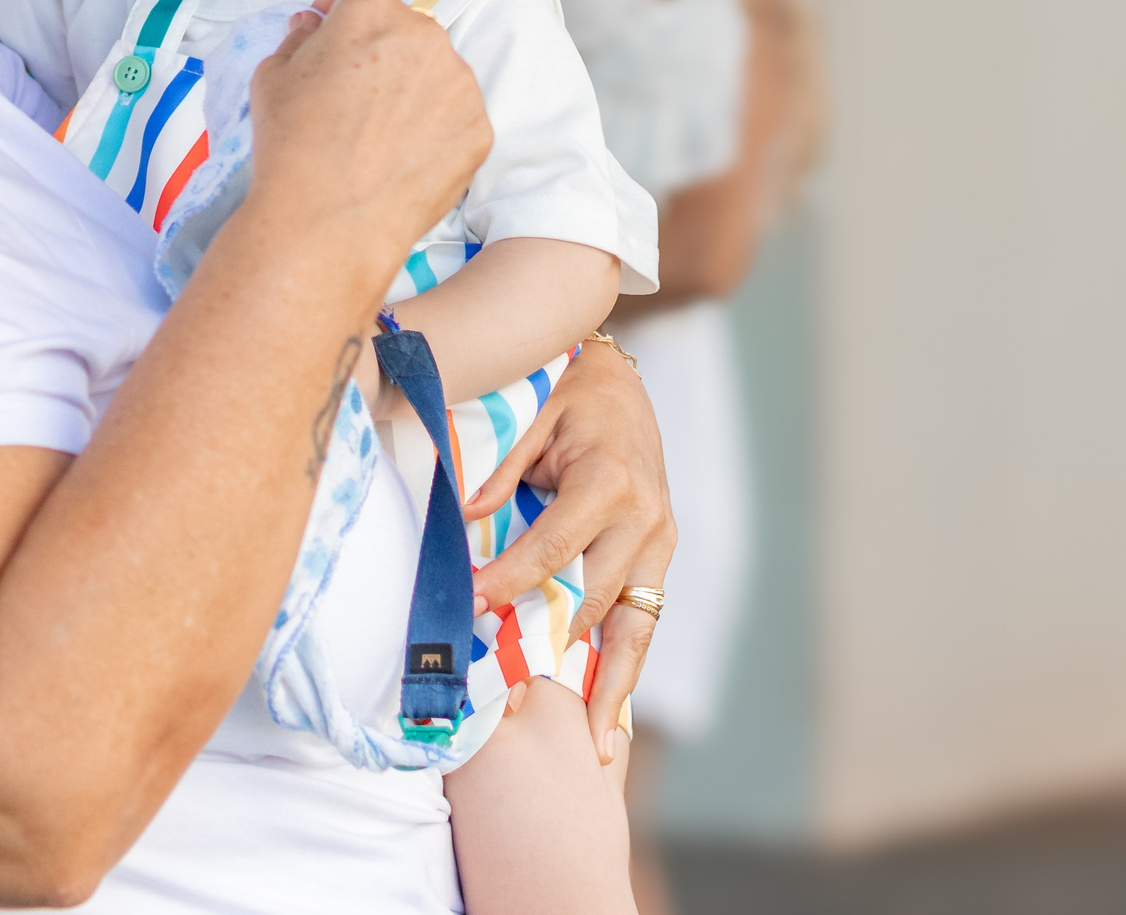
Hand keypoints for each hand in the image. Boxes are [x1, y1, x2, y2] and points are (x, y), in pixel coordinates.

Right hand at [246, 0, 492, 286]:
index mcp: (371, 11)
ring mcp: (459, 82)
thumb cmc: (289, 145)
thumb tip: (313, 24)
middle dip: (383, 47)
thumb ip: (298, 37)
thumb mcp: (271, 77)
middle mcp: (425, 34)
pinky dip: (435, 128)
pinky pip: (457, 114)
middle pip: (408, 24)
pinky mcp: (479, 128)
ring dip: (413, 87)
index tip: (335, 23)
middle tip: (353, 92)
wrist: (328, 223)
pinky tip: (402, 158)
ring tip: (378, 134)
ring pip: (437, 69)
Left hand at [462, 343, 673, 764]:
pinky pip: (645, 618)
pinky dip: (628, 666)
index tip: (472, 610)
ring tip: (598, 745)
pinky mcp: (660, 553)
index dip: (510, 583)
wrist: (618, 380)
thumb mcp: (529, 413)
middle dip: (550, 647)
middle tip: (512, 700)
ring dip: (612, 684)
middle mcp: (644, 518)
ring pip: (633, 623)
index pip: (553, 548)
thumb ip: (500, 466)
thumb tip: (465, 518)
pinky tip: (613, 716)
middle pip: (593, 597)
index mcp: (609, 481)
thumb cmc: (564, 390)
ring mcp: (659, 540)